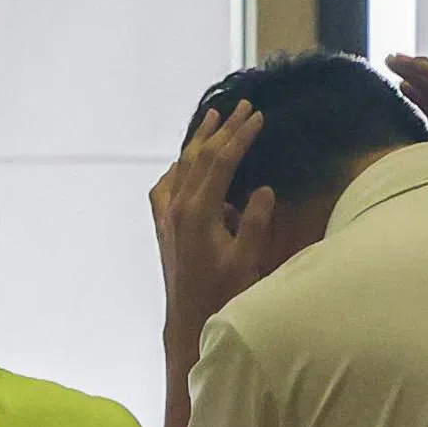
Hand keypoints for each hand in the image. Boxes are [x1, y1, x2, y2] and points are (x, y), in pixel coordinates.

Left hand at [151, 100, 286, 336]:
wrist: (188, 321)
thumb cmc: (221, 295)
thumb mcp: (246, 261)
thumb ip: (255, 224)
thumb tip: (264, 190)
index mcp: (199, 212)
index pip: (221, 161)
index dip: (240, 136)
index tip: (258, 116)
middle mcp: (177, 207)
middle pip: (200, 156)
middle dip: (223, 129)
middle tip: (241, 105)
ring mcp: (167, 215)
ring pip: (182, 165)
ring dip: (199, 140)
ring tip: (213, 117)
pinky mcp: (163, 225)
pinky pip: (166, 185)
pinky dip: (179, 167)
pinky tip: (184, 163)